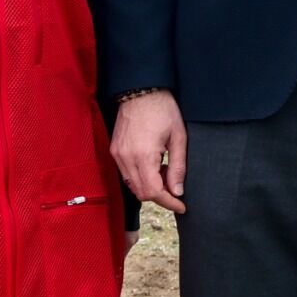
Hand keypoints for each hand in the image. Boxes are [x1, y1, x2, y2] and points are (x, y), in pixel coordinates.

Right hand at [113, 90, 187, 213]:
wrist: (141, 90)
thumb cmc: (163, 109)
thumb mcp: (178, 137)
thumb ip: (178, 167)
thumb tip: (177, 191)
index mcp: (143, 155)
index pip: (154, 192)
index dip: (169, 203)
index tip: (182, 206)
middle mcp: (126, 158)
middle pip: (142, 193)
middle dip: (161, 196)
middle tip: (176, 188)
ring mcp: (117, 155)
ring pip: (132, 186)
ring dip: (150, 187)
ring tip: (165, 172)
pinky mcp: (114, 151)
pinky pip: (126, 175)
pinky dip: (140, 178)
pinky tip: (153, 165)